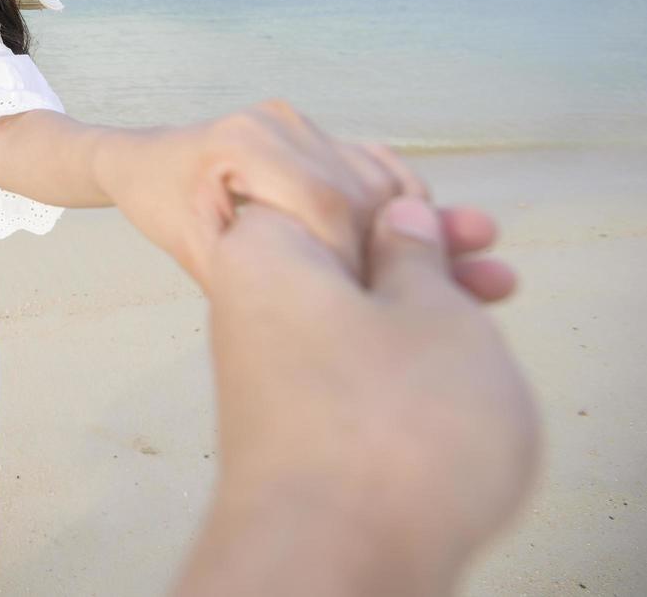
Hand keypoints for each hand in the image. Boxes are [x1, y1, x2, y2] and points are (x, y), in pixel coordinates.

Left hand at [110, 100, 513, 300]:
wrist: (146, 165)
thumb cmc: (165, 211)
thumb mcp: (202, 258)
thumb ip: (265, 272)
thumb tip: (340, 296)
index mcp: (242, 146)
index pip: (327, 204)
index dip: (363, 257)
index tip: (384, 307)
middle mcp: (274, 121)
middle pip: (363, 189)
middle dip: (410, 241)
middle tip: (469, 286)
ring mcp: (296, 118)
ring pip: (377, 175)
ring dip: (421, 221)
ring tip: (476, 263)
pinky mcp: (313, 125)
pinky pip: (372, 162)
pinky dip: (404, 199)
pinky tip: (441, 235)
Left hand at [174, 197, 539, 594]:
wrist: (332, 562)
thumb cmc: (387, 429)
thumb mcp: (434, 313)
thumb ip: (418, 256)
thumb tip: (398, 224)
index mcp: (265, 249)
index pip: (319, 185)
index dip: (392, 191)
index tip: (445, 205)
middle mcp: (249, 302)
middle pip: (336, 247)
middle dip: (415, 246)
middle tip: (486, 248)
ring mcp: (265, 364)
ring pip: (348, 304)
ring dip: (418, 298)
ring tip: (495, 296)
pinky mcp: (289, 419)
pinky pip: (345, 359)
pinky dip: (396, 351)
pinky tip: (450, 363)